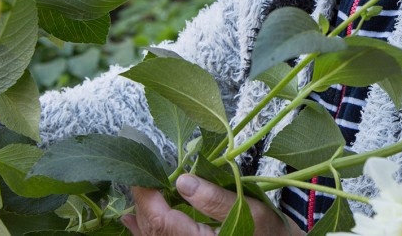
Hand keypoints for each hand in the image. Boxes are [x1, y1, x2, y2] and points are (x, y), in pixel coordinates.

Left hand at [122, 174, 303, 234]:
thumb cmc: (269, 232)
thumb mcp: (250, 211)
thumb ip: (215, 199)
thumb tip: (182, 180)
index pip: (160, 221)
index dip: (146, 196)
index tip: (140, 171)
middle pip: (152, 231)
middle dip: (141, 204)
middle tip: (138, 174)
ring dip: (139, 217)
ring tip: (132, 194)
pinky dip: (145, 231)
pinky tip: (132, 221)